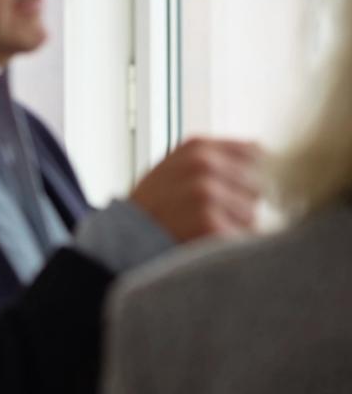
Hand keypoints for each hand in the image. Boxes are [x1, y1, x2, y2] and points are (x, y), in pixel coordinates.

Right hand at [128, 137, 263, 241]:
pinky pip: (243, 236)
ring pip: (253, 213)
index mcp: (198, 147)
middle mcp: (203, 164)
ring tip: (203, 230)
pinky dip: (229, 246)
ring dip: (237, 227)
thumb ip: (220, 159)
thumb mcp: (178, 169)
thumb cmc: (156, 209)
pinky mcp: (208, 223)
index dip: (251, 177)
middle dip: (245, 203)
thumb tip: (273, 158)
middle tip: (211, 216)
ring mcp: (204, 193)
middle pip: (259, 186)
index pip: (257, 154)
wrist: (121, 242)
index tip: (234, 193)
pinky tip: (203, 244)